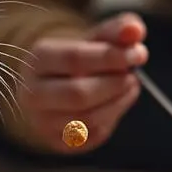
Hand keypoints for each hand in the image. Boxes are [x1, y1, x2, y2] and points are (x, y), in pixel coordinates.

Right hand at [17, 12, 148, 151]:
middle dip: (114, 84)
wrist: (56, 86)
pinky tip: (116, 102)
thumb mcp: (96, 39)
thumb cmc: (79, 60)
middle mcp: (32, 93)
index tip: (138, 54)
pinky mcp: (58, 141)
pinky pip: (93, 135)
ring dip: (118, 102)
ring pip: (88, 118)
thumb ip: (118, 31)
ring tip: (129, 86)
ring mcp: (42, 121)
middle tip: (133, 75)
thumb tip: (135, 30)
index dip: (110, 57)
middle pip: (78, 94)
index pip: (74, 58)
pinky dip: (112, 117)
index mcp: (37, 60)